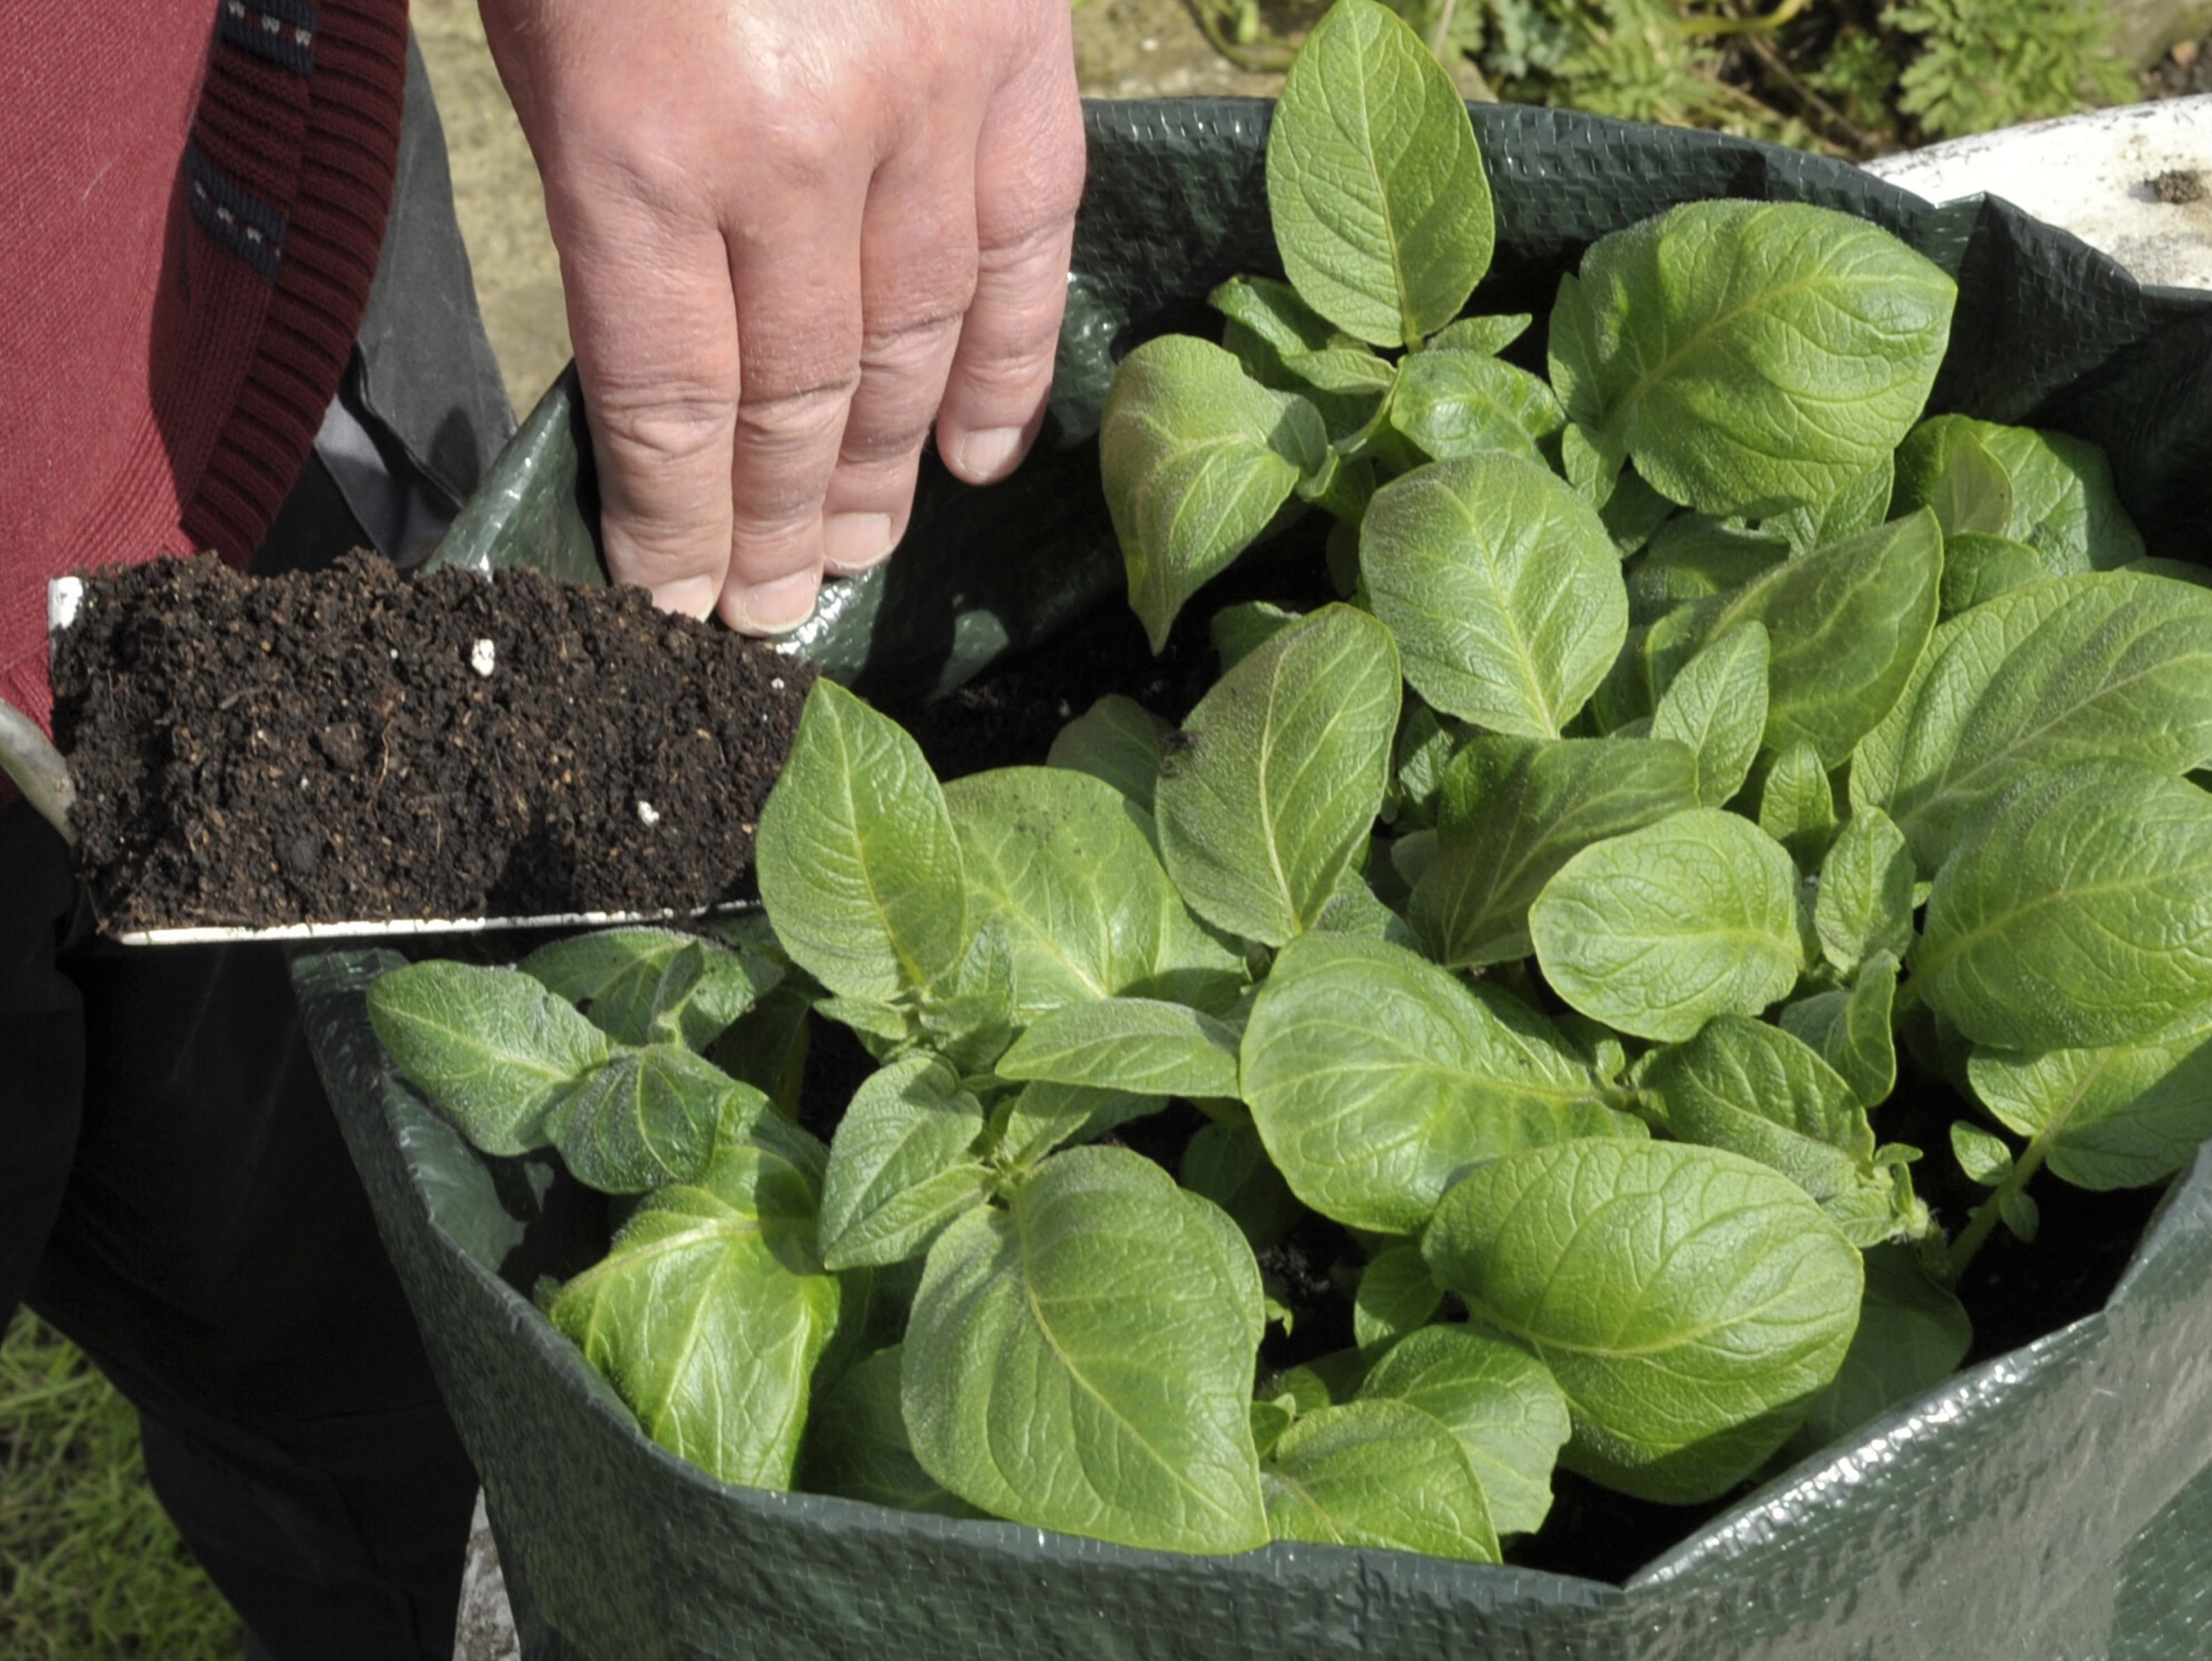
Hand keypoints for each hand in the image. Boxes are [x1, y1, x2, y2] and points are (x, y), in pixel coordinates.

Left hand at [479, 0, 1085, 631]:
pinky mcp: (1016, 45)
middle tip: (772, 601)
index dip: (676, 521)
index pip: (671, 399)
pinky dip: (1010, 364)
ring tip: (855, 551)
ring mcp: (925, 100)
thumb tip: (667, 367)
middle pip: (797, 397)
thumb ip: (603, 186)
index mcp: (641, 141)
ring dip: (883, 469)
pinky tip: (978, 456)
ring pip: (915, 341)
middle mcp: (795, 146)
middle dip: (776, 523)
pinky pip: (1029, 242)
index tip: (676, 597)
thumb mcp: (539, 34)